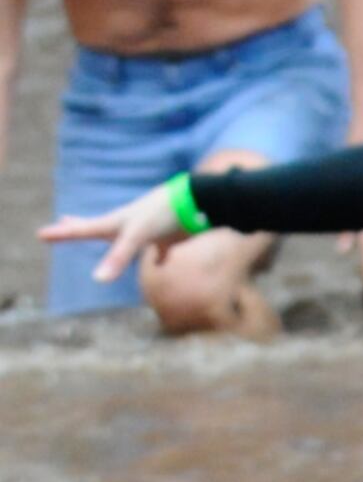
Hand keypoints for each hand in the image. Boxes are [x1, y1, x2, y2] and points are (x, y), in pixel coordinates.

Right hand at [38, 182, 198, 283]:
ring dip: (116, 242)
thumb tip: (98, 280)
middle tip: (61, 223)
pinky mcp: (170, 237)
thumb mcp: (137, 235)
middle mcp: (130, 225)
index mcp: (116, 222)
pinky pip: (161, 250)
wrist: (200, 201)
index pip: (83, 229)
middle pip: (99, 228)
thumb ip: (118, 257)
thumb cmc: (164, 213)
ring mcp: (150, 230)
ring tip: (104, 236)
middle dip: (78, 228)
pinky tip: (161, 262)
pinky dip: (160, 257)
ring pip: (128, 240)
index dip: (63, 233)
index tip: (41, 234)